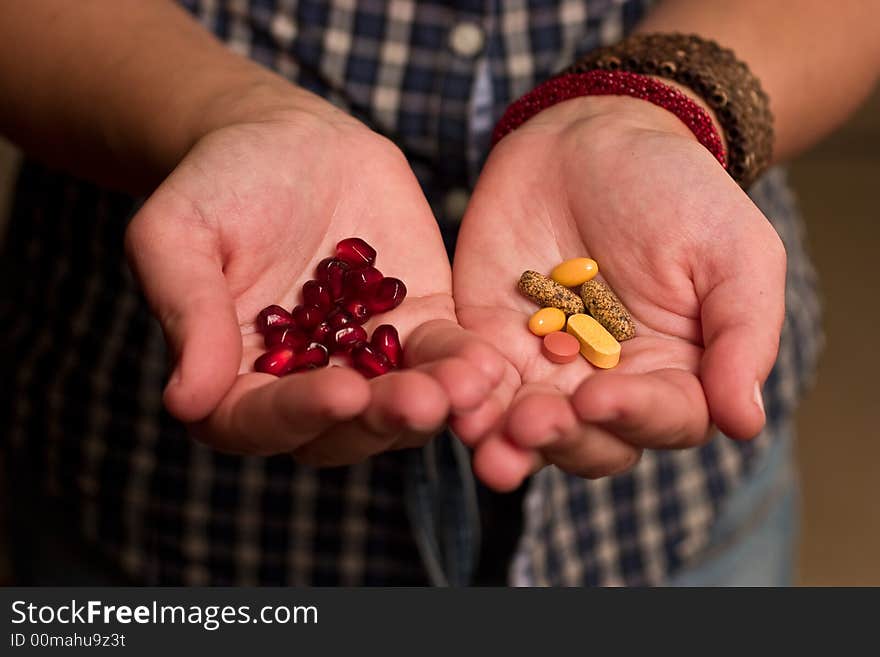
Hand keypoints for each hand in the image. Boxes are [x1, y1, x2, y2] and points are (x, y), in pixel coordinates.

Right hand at [126, 88, 503, 464]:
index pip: (259, 421)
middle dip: (383, 419)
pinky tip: (490, 364)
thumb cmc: (219, 184)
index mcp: (234, 379)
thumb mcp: (179, 233)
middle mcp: (304, 385)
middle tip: (420, 403)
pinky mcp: (419, 329)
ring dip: (436, 402)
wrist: (289, 143)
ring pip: (402, 404)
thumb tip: (184, 401)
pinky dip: (465, 365)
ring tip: (468, 385)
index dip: (300, 415)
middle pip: (343, 429)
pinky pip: (444, 358)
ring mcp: (367, 363)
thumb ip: (188, 311)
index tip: (341, 394)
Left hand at [453, 95, 784, 489]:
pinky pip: (474, 379)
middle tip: (530, 426)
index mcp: (674, 374)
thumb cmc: (676, 191)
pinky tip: (449, 397)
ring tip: (481, 438)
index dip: (634, 418)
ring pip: (524, 426)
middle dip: (560, 440)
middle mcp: (607, 383)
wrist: (592, 138)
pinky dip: (462, 392)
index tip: (600, 398)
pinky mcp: (488, 340)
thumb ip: (742, 335)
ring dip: (503, 438)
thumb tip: (744, 424)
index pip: (663, 420)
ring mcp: (543, 367)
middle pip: (588, 441)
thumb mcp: (733, 251)